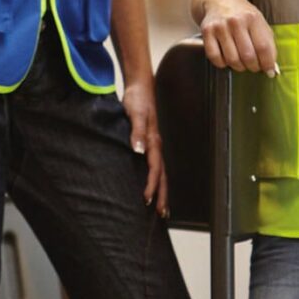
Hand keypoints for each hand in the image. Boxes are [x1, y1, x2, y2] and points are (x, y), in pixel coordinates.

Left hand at [122, 80, 167, 217]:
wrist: (139, 84)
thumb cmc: (137, 98)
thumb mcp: (135, 113)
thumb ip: (137, 131)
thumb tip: (138, 150)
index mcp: (154, 141)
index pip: (155, 169)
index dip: (151, 185)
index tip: (146, 200)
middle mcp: (156, 145)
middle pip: (162, 175)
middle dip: (163, 194)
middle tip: (162, 214)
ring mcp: (154, 143)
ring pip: (160, 171)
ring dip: (161, 189)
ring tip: (160, 206)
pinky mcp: (149, 140)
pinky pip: (155, 164)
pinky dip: (155, 177)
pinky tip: (151, 183)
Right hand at [200, 0, 276, 74]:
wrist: (220, 0)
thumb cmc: (243, 15)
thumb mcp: (260, 22)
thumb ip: (268, 44)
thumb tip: (272, 68)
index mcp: (253, 18)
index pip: (263, 47)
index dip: (267, 63)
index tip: (269, 71)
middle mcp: (236, 21)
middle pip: (248, 56)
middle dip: (253, 67)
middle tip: (254, 66)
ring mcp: (220, 26)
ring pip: (232, 59)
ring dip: (239, 67)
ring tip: (242, 63)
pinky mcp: (207, 31)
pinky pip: (215, 57)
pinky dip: (223, 64)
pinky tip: (227, 58)